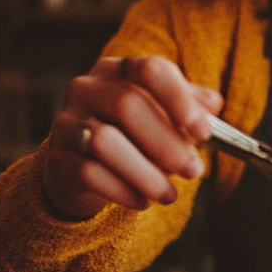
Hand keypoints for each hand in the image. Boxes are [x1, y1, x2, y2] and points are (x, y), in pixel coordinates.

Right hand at [43, 55, 222, 219]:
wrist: (82, 170)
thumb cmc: (131, 138)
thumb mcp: (161, 118)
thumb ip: (188, 108)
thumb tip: (214, 104)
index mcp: (117, 70)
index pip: (149, 69)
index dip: (180, 100)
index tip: (204, 133)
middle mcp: (86, 88)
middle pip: (127, 104)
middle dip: (167, 142)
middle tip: (193, 171)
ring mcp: (67, 122)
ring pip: (105, 141)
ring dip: (146, 172)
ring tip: (169, 194)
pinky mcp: (58, 158)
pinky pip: (89, 173)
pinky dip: (122, 190)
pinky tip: (142, 202)